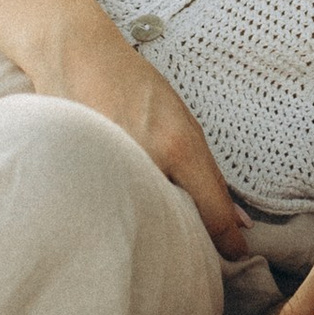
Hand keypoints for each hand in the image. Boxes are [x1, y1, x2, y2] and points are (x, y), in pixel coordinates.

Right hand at [51, 18, 250, 262]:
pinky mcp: (79, 178)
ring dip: (149, 227)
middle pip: (175, 226)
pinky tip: (113, 203)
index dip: (227, 242)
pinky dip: (116, 212)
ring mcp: (110, 170)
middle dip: (184, 240)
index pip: (212, 212)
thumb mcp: (184, 122)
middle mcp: (146, 161)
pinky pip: (107, 211)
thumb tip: (238, 224)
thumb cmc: (135, 86)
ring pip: (140, 222)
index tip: (235, 257)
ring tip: (145, 217)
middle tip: (188, 245)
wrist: (75, 57)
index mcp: (177, 146)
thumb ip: (210, 176)